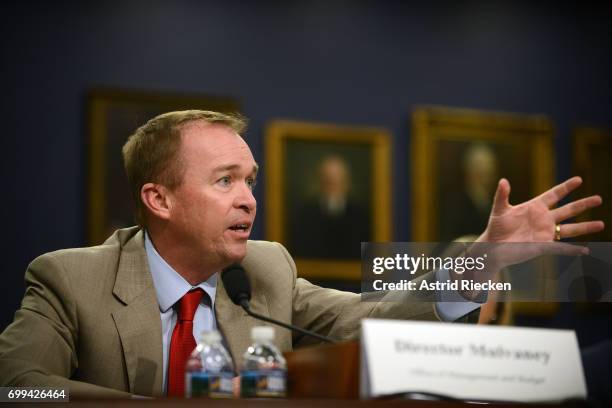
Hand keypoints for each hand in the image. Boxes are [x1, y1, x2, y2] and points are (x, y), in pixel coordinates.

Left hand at [478, 176, 603, 242]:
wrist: (493, 247)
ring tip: (601, 224)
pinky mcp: (543, 246)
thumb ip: (502, 195)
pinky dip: (573, 250)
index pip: (554, 195)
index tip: (579, 180)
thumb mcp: (499, 210)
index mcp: (534, 207)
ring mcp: (545, 233)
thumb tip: (503, 181)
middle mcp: (543, 219)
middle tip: (599, 199)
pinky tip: (586, 250)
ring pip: (570, 229)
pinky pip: (561, 248)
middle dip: (583, 205)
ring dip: (585, 227)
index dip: (566, 187)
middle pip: (568, 210)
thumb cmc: (496, 228)